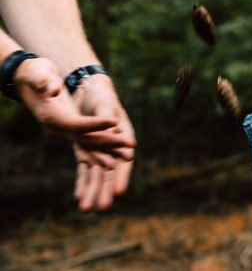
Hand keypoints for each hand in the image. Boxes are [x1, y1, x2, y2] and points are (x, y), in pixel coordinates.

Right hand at [14, 57, 134, 155]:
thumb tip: (53, 89)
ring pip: (87, 143)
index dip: (95, 123)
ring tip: (127, 156)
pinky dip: (100, 149)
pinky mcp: (68, 127)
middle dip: (108, 142)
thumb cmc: (35, 74)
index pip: (76, 124)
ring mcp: (62, 129)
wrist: (26, 81)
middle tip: (130, 146)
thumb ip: (46, 82)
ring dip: (107, 150)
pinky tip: (114, 155)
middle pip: (85, 138)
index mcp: (50, 116)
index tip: (114, 121)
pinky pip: (86, 142)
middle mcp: (56, 127)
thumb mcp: (39, 73)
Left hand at [73, 75, 135, 211]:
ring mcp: (100, 150)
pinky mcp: (87, 150)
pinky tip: (79, 197)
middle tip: (103, 208)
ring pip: (97, 174)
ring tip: (86, 209)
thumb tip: (113, 128)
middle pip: (111, 171)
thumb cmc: (99, 95)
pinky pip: (85, 169)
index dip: (121, 176)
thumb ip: (107, 117)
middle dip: (106, 190)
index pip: (124, 160)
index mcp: (123, 136)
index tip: (119, 192)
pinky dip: (83, 183)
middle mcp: (114, 146)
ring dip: (93, 191)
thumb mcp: (104, 103)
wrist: (87, 89)